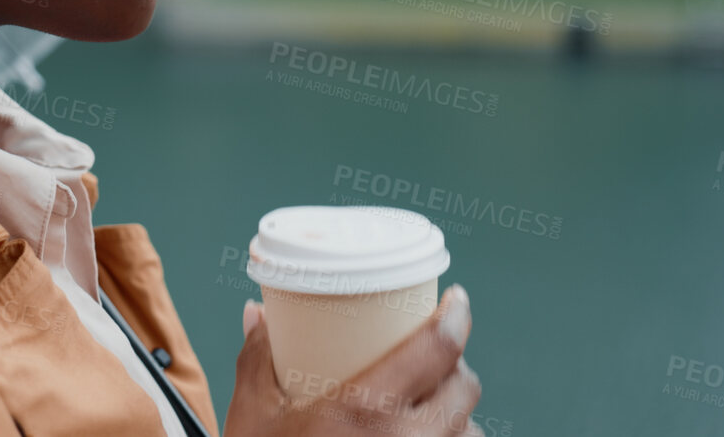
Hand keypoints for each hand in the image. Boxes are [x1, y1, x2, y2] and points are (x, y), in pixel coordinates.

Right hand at [223, 285, 482, 436]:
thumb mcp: (253, 414)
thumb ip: (258, 357)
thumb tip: (259, 313)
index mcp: (366, 409)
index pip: (437, 350)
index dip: (456, 317)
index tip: (457, 300)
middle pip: (464, 389)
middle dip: (456, 368)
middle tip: (437, 357)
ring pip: (469, 435)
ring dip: (458, 417)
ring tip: (433, 408)